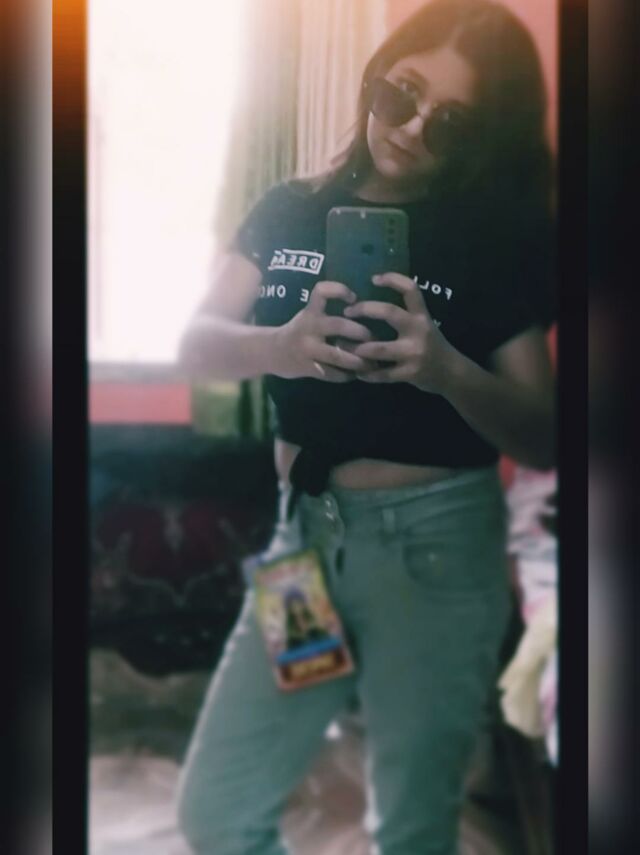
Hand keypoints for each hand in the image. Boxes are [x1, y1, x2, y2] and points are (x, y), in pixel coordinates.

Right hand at [273, 280, 376, 381]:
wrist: (271, 352)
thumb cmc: (298, 331)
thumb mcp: (308, 315)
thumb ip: (328, 313)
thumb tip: (363, 312)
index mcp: (310, 312)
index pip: (322, 291)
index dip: (339, 290)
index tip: (353, 298)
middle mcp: (308, 328)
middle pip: (339, 325)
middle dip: (361, 333)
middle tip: (375, 340)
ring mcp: (307, 349)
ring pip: (337, 355)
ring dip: (357, 361)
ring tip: (370, 364)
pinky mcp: (307, 368)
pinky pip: (330, 373)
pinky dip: (345, 375)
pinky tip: (353, 375)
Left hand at [344, 273, 457, 392]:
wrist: (451, 374)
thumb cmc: (432, 346)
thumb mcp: (423, 326)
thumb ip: (404, 316)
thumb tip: (372, 305)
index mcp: (422, 316)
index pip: (410, 289)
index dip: (393, 279)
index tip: (373, 279)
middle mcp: (419, 330)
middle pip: (389, 312)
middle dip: (364, 310)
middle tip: (347, 312)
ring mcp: (414, 353)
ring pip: (379, 348)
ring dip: (357, 348)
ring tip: (343, 346)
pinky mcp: (409, 373)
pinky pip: (382, 374)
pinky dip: (366, 374)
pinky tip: (358, 372)